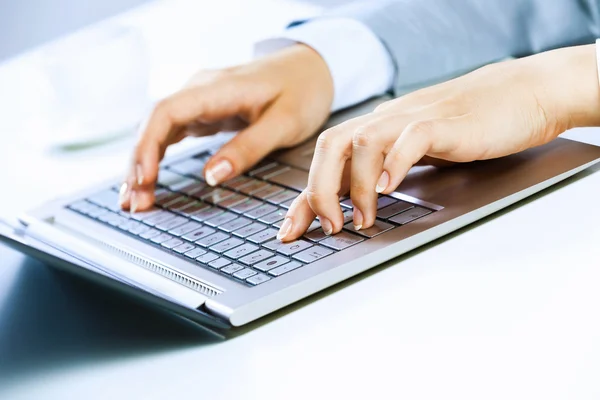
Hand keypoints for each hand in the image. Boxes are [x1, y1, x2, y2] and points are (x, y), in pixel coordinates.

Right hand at [119, 44, 332, 211]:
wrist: (309, 68)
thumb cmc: (301, 91)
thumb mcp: (284, 123)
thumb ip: (248, 148)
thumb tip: (211, 176)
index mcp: (218, 89)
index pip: (166, 112)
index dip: (148, 146)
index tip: (143, 178)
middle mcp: (200, 91)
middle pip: (154, 124)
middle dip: (139, 164)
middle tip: (134, 203)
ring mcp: (199, 101)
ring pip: (158, 131)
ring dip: (143, 163)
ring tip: (134, 200)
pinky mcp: (203, 112)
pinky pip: (170, 134)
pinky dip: (156, 157)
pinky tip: (148, 179)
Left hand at [277, 44, 599, 240]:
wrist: (524, 93)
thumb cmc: (472, 125)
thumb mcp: (419, 151)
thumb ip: (389, 169)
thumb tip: (358, 204)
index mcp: (379, 130)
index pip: (327, 162)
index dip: (304, 198)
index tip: (290, 231)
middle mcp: (388, 121)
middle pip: (331, 146)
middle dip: (319, 191)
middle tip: (328, 228)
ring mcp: (414, 118)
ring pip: (362, 141)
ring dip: (356, 186)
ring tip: (363, 219)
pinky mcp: (446, 122)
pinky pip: (411, 137)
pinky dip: (395, 162)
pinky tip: (391, 186)